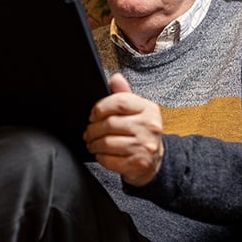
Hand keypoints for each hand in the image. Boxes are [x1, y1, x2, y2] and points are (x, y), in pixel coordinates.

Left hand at [83, 73, 163, 187]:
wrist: (154, 161)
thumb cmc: (142, 132)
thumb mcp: (137, 111)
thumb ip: (124, 95)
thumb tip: (115, 78)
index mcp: (148, 109)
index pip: (120, 102)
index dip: (101, 107)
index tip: (92, 115)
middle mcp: (149, 126)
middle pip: (110, 124)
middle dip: (92, 129)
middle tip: (88, 132)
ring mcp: (145, 146)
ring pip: (107, 143)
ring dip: (94, 144)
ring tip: (92, 143)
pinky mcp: (139, 163)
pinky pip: (110, 160)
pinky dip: (100, 157)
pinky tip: (101, 154)